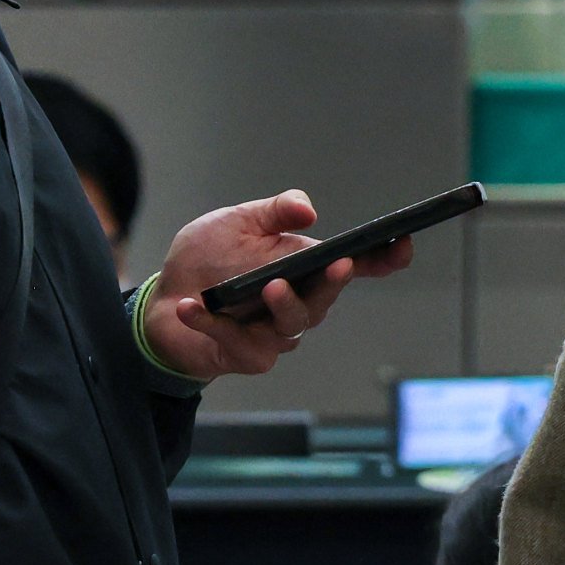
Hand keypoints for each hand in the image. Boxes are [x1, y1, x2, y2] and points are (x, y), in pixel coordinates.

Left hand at [138, 191, 412, 378]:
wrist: (161, 303)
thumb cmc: (207, 261)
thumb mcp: (237, 222)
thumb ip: (273, 211)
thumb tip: (307, 208)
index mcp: (305, 268)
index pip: (355, 265)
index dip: (384, 258)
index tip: (402, 243)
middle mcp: (299, 302)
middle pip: (326, 298)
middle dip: (333, 283)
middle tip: (336, 264)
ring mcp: (275, 333)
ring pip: (293, 325)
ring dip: (283, 305)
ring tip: (266, 286)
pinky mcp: (247, 356)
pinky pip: (239, 342)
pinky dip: (213, 323)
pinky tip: (193, 306)